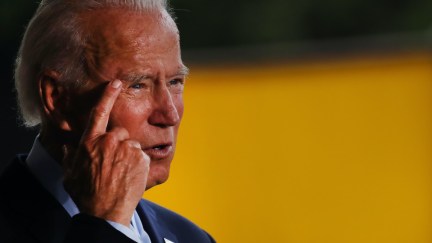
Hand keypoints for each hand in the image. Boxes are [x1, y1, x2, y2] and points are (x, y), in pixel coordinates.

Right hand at [63, 79, 149, 225]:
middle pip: (120, 132)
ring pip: (132, 145)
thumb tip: (68, 146)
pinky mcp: (141, 158)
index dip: (108, 95)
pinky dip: (139, 164)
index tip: (116, 82)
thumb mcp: (71, 173)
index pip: (99, 112)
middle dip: (119, 144)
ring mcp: (127, 149)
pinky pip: (142, 156)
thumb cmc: (86, 193)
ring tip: (122, 173)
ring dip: (129, 156)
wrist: (105, 211)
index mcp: (90, 142)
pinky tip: (131, 176)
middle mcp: (109, 141)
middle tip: (115, 163)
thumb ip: (70, 156)